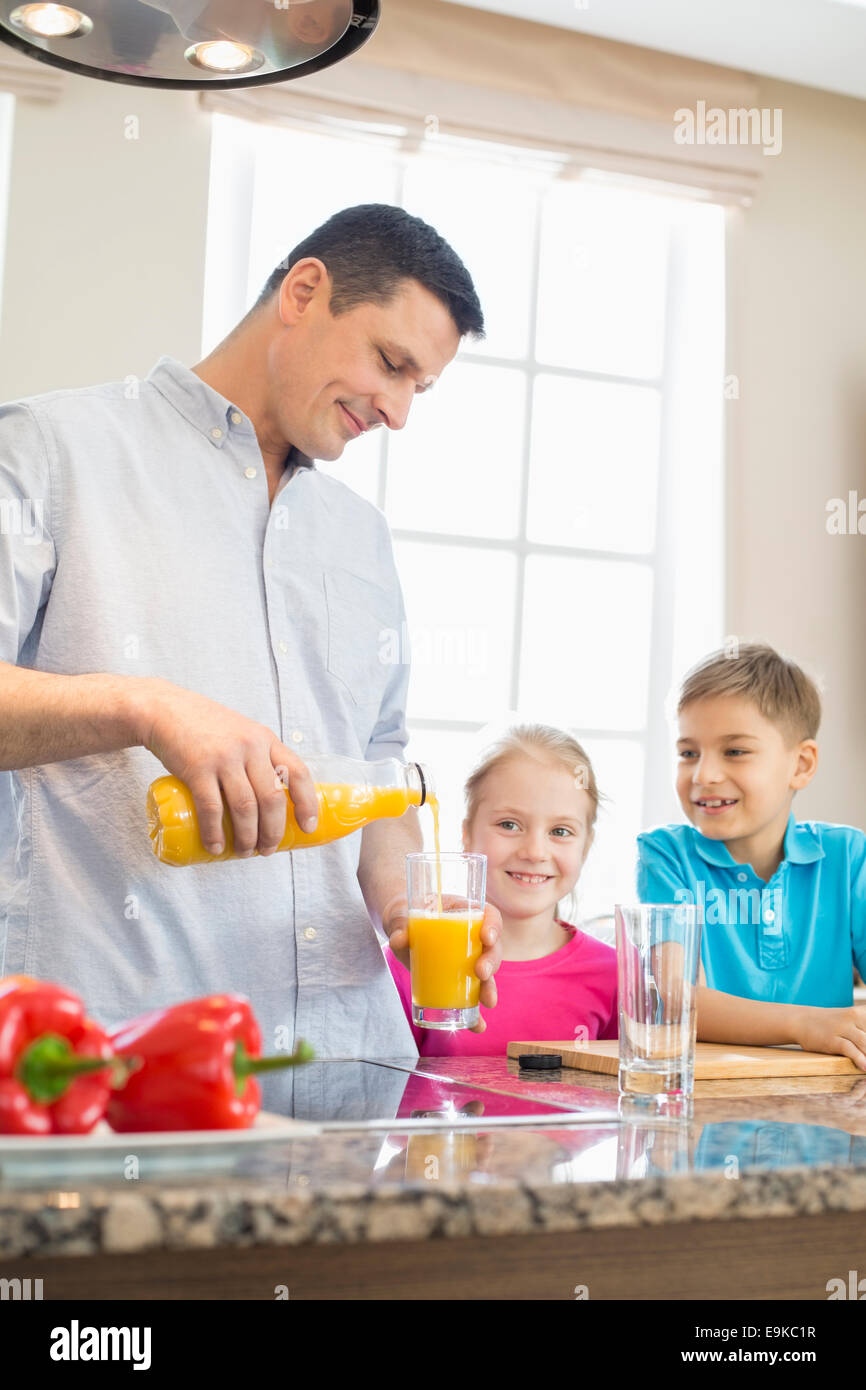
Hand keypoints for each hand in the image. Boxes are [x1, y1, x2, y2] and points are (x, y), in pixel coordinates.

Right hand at [136, 678, 318, 857]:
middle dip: (273, 831)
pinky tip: (215, 847)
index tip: (307, 827)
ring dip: (247, 837)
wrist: (165, 710)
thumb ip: (258, 758)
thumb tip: (271, 803)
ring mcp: (224, 758)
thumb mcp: (242, 733)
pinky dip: (214, 833)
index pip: (298, 773)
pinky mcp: (197, 768)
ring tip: (244, 852)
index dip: (307, 803)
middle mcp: (250, 747)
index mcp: (266, 739)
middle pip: (272, 798)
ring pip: (245, 807)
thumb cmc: (205, 727)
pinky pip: (211, 808)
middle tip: (268, 849)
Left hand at [385, 898, 502, 1032]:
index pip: (490, 916)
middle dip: (491, 962)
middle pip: (493, 948)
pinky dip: (475, 1013)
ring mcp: (467, 961)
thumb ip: (399, 925)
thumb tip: (399, 939)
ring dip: (489, 988)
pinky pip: (471, 997)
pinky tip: (478, 1026)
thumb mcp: (401, 916)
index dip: (494, 926)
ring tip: (487, 1002)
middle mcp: (472, 938)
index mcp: (465, 914)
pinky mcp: (458, 981)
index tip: (486, 937)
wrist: (401, 930)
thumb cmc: (405, 917)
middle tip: (481, 973)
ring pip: (487, 975)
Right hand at [794, 1005, 865, 1070]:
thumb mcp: (852, 1022)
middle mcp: (855, 1018)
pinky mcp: (833, 1039)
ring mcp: (844, 1028)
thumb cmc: (831, 1024)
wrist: (802, 1020)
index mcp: (863, 1013)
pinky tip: (865, 1067)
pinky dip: (861, 1060)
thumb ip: (864, 1032)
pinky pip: (850, 1050)